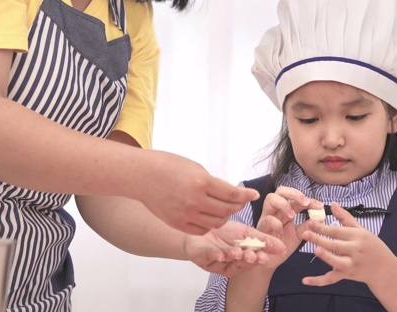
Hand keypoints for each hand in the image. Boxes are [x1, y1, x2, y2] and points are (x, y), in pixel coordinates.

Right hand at [137, 151, 260, 234]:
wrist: (142, 175)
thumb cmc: (167, 166)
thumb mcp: (195, 168)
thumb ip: (212, 183)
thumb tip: (229, 193)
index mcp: (202, 183)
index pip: (232, 194)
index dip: (246, 195)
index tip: (254, 195)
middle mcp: (195, 201)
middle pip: (227, 210)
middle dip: (238, 206)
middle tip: (240, 202)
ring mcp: (186, 214)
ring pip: (216, 223)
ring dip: (225, 217)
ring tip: (226, 210)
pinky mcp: (178, 223)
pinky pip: (202, 230)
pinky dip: (210, 225)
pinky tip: (211, 217)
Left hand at [183, 221, 286, 276]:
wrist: (201, 225)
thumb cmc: (225, 231)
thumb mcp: (248, 233)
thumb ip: (264, 240)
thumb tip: (283, 248)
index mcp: (242, 258)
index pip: (252, 260)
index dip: (257, 259)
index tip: (264, 257)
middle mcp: (230, 263)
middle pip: (240, 263)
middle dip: (246, 260)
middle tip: (252, 256)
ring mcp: (216, 262)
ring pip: (226, 261)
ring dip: (232, 257)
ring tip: (238, 252)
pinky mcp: (203, 258)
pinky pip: (209, 257)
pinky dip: (215, 255)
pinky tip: (220, 253)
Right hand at [255, 186, 322, 269]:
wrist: (270, 262)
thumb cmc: (282, 246)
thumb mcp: (298, 235)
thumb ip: (307, 225)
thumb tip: (320, 218)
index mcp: (285, 211)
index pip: (296, 198)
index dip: (308, 199)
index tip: (320, 206)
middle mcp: (275, 211)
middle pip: (281, 191)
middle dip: (294, 194)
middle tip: (305, 203)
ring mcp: (266, 217)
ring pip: (270, 199)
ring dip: (284, 204)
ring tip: (293, 216)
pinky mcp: (260, 228)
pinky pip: (266, 220)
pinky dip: (275, 223)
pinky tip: (282, 230)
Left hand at [301, 202, 396, 286]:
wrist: (384, 269)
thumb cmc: (372, 246)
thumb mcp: (361, 230)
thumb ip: (345, 217)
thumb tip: (333, 204)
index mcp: (357, 237)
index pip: (337, 231)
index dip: (323, 227)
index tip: (310, 222)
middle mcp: (355, 250)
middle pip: (335, 245)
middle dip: (320, 239)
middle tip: (306, 233)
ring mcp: (351, 264)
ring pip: (336, 261)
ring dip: (326, 256)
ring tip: (315, 250)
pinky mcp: (347, 275)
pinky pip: (331, 279)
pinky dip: (318, 281)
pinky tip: (305, 280)